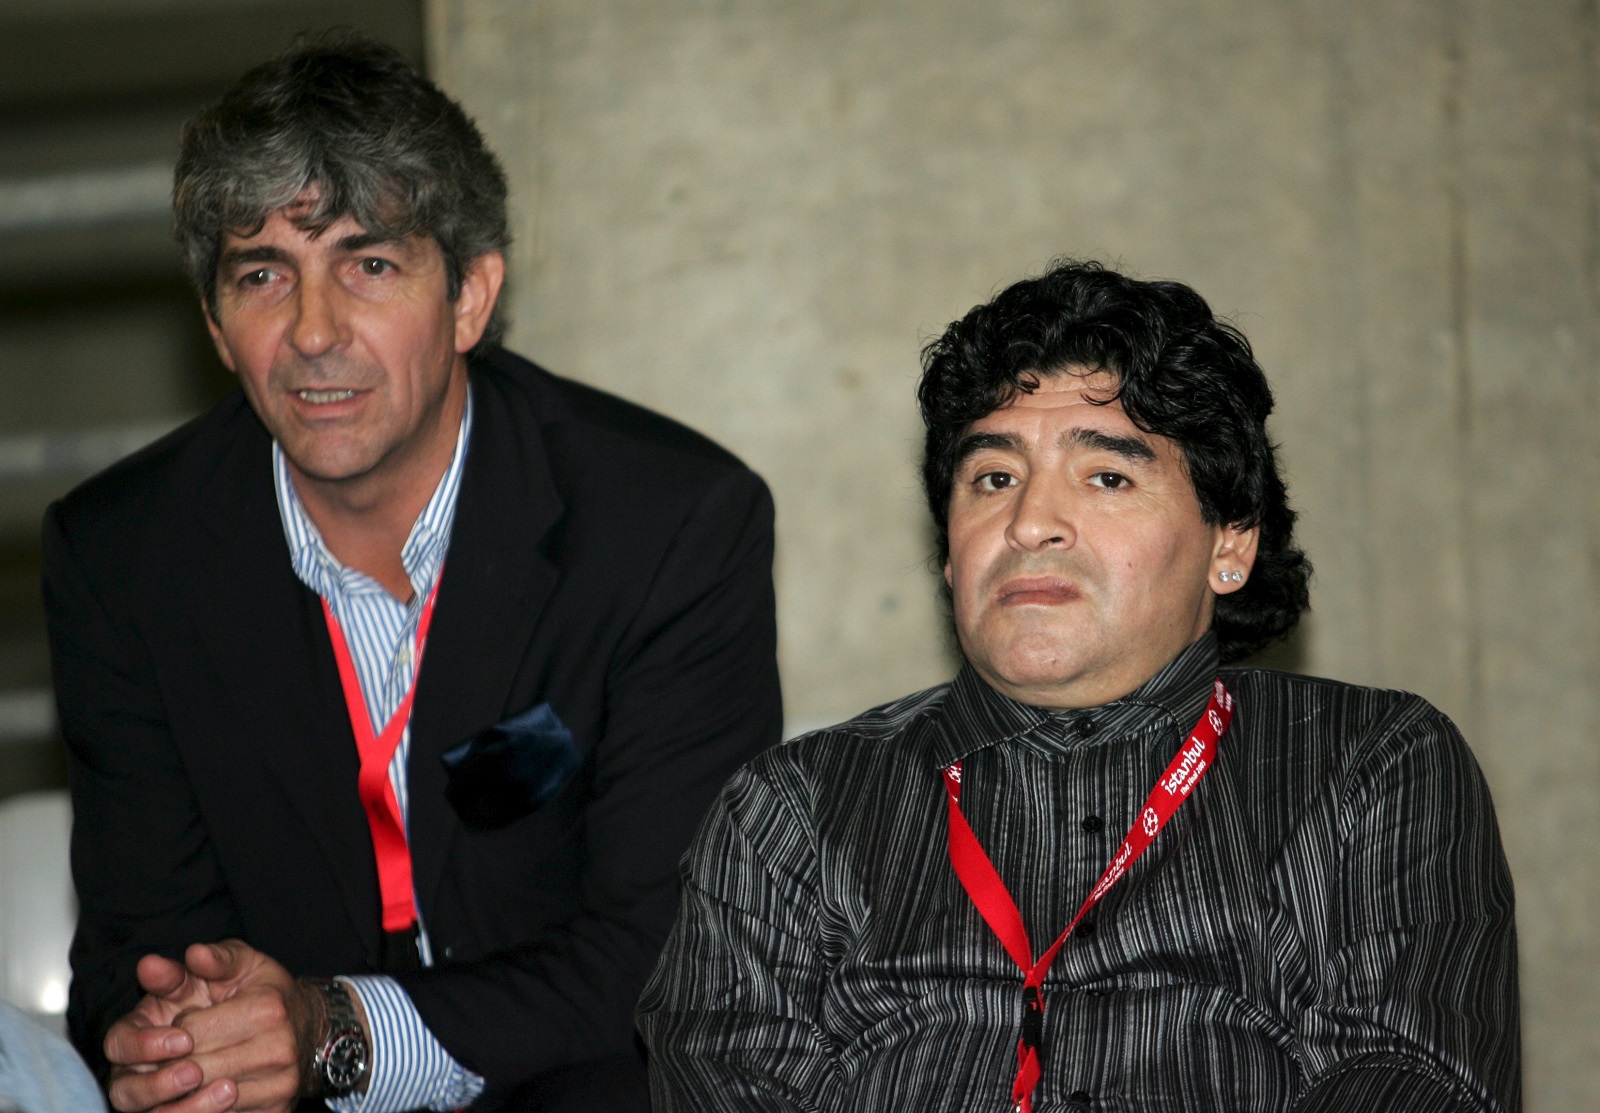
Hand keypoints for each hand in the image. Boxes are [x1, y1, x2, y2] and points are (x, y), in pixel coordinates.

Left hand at [104, 940, 325, 1112]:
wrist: (314, 1030)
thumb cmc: (269, 993)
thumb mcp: (246, 964)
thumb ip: (215, 958)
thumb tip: (193, 954)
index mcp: (266, 1009)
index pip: (188, 1032)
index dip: (178, 1027)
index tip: (190, 1021)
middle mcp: (278, 1050)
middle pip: (192, 1069)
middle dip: (176, 1059)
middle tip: (187, 1048)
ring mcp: (279, 1086)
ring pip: (202, 1100)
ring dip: (186, 1089)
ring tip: (193, 1070)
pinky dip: (204, 1108)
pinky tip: (207, 1090)